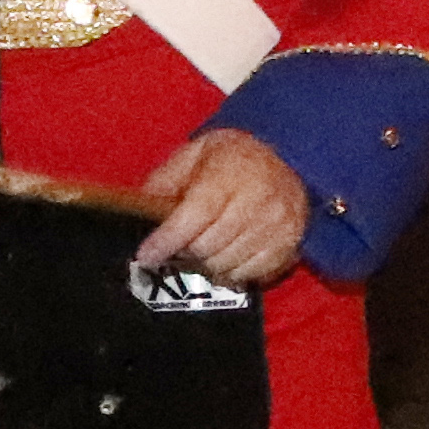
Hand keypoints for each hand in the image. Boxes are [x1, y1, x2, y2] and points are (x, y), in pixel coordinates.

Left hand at [131, 128, 312, 289]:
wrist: (288, 159)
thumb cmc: (233, 159)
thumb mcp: (194, 155)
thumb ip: (165, 181)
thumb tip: (140, 211)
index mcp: (230, 173)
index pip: (194, 216)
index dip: (166, 241)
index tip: (147, 255)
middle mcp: (258, 200)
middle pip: (207, 247)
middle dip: (184, 252)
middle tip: (176, 246)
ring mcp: (277, 225)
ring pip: (225, 265)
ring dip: (205, 263)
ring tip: (200, 249)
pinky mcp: (288, 244)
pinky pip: (249, 274)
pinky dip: (229, 271)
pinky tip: (224, 255)